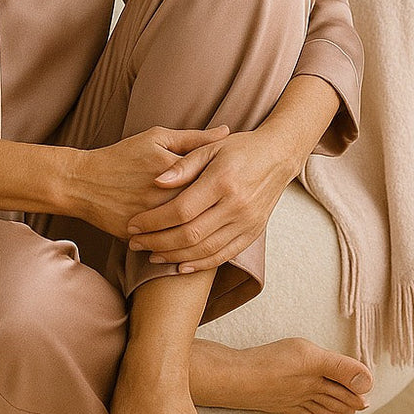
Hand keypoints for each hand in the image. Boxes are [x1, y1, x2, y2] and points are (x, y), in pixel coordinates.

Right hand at [67, 125, 229, 239]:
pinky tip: (195, 246)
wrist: (83, 182)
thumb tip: (227, 131)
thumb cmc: (123, 155)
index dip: (225, 185)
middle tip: (230, 211)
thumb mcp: (157, 138)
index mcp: (172, 168)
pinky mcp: (137, 236)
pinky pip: (165, 245)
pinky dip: (180, 247)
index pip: (210, 180)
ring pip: (187, 232)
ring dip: (203, 234)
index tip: (235, 185)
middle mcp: (162, 195)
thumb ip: (195, 138)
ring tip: (215, 229)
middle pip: (203, 208)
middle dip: (218, 211)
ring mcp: (149, 218)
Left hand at [125, 128, 300, 272]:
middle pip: (190, 234)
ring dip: (174, 256)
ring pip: (205, 250)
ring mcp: (247, 222)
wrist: (279, 156)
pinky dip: (201, 264)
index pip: (181, 210)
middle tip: (135, 243)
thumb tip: (157, 182)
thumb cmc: (240, 148)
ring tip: (151, 254)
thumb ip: (183, 165)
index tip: (134, 223)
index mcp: (223, 181)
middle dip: (158, 242)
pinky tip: (180, 265)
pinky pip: (224, 255)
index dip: (154, 220)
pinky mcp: (253, 232)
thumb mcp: (211, 148)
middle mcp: (237, 205)